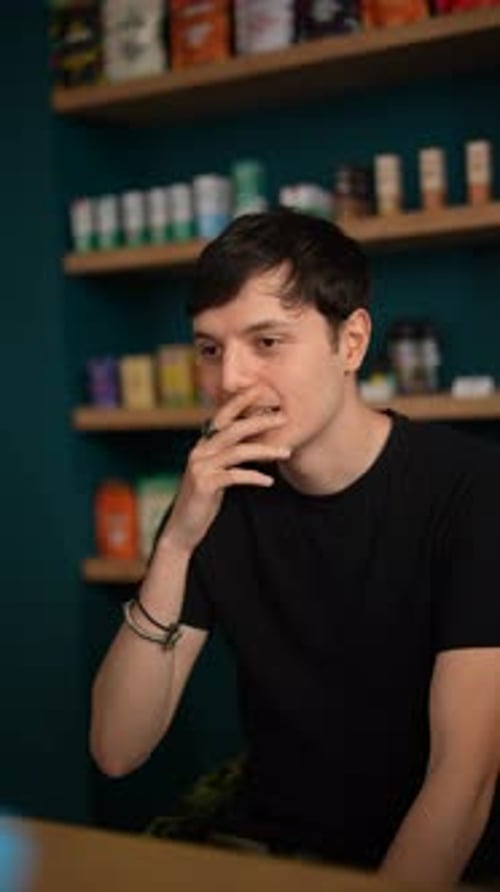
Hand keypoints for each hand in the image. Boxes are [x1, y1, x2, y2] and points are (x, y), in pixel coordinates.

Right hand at [162, 386, 289, 554]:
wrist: (183, 528)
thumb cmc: (203, 500)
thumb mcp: (215, 472)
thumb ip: (227, 456)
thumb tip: (252, 442)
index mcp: (204, 445)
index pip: (223, 416)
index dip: (241, 401)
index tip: (262, 389)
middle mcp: (200, 451)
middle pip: (234, 429)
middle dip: (261, 421)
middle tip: (284, 418)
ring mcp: (200, 467)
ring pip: (238, 451)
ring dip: (265, 451)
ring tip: (286, 453)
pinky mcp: (204, 484)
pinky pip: (235, 476)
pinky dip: (254, 477)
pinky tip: (269, 481)